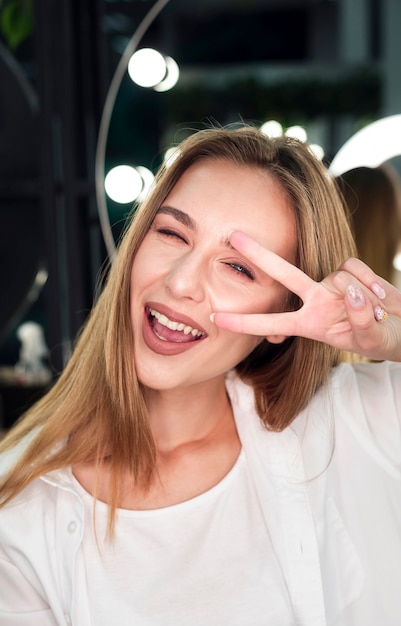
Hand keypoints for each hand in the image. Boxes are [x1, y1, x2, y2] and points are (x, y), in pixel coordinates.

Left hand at [212, 231, 400, 361]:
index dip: (244, 322)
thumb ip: (362, 321)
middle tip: (232, 236)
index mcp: (309, 324)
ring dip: (365, 300)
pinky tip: (383, 298)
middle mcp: (316, 300)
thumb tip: (353, 293)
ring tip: (378, 315)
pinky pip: (357, 269)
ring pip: (341, 279)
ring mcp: (333, 284)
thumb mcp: (370, 340)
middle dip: (259, 255)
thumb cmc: (380, 339)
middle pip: (285, 274)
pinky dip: (373, 284)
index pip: (271, 323)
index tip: (215, 317)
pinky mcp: (352, 271)